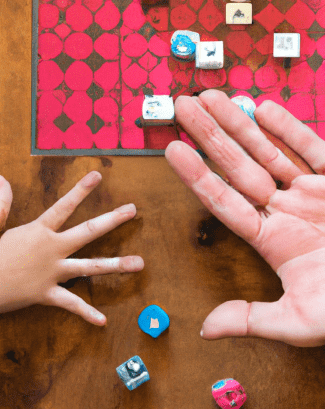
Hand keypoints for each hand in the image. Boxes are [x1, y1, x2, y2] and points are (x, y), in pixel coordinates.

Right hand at [0, 172, 143, 324]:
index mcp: (39, 232)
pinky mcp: (46, 294)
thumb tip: (2, 179)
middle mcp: (51, 249)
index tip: (98, 175)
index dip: (80, 190)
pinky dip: (86, 313)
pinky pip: (70, 304)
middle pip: (87, 231)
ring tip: (140, 264)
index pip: (64, 206)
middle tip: (133, 210)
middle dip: (112, 220)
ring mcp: (52, 272)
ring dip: (116, 265)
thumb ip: (1, 203)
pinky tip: (103, 321)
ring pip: (90, 267)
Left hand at [165, 91, 324, 346]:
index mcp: (271, 239)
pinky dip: (290, 128)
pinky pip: (313, 148)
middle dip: (212, 136)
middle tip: (184, 106)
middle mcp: (287, 209)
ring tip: (214, 98)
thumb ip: (252, 319)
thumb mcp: (298, 321)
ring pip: (271, 150)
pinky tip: (265, 109)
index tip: (173, 149)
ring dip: (242, 124)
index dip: (198, 175)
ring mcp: (315, 191)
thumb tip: (204, 328)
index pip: (224, 201)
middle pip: (239, 167)